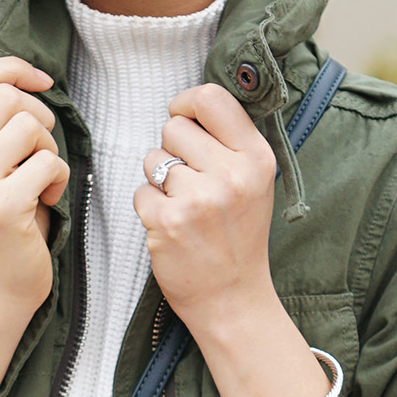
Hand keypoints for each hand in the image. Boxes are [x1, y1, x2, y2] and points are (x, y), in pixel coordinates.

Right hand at [0, 57, 68, 321]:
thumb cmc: (1, 222)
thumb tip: (26, 78)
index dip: (12, 68)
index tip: (42, 81)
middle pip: (9, 97)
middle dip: (40, 118)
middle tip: (40, 153)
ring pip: (31, 125)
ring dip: (50, 150)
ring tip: (41, 179)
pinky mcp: (2, 205)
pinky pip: (49, 162)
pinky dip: (59, 179)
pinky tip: (46, 201)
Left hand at [132, 83, 281, 334]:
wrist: (233, 298)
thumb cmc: (238, 235)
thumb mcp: (254, 182)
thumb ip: (229, 142)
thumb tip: (191, 102)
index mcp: (257, 158)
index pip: (211, 98)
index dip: (187, 104)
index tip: (184, 119)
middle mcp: (232, 175)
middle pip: (174, 127)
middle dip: (173, 150)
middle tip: (191, 183)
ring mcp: (199, 199)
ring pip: (152, 159)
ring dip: (159, 180)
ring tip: (185, 207)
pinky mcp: (168, 222)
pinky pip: (140, 191)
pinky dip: (149, 208)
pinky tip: (172, 226)